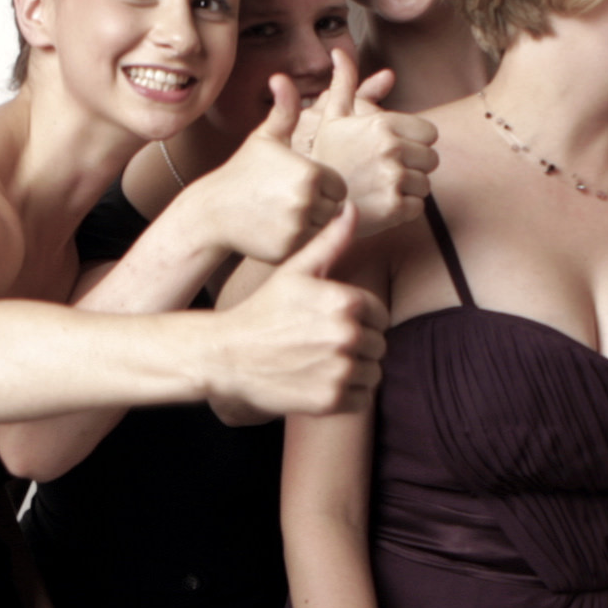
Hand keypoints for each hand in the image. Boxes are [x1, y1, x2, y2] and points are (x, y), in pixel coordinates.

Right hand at [180, 78, 346, 265]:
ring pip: (324, 229)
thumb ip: (284, 109)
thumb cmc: (243, 171)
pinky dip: (300, 241)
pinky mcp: (290, 249)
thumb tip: (281, 77)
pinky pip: (309, 246)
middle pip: (335, 209)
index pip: (338, 186)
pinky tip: (278, 228)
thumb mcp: (265, 139)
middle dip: (320, 206)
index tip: (303, 185)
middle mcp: (308, 201)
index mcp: (310, 172)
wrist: (212, 210)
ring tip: (286, 213)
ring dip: (313, 224)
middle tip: (292, 201)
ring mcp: (299, 227)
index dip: (324, 186)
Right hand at [211, 207, 384, 415]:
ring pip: (373, 373)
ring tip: (322, 364)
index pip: (380, 315)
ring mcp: (340, 369)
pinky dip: (348, 395)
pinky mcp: (332, 400)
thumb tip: (353, 207)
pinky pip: (362, 398)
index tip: (330, 324)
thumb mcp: (295, 271)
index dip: (359, 320)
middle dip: (358, 347)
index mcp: (346, 301)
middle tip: (322, 347)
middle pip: (379, 345)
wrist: (227, 355)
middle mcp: (348, 335)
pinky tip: (321, 382)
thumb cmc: (262, 310)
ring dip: (355, 371)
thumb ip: (330, 241)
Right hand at [287, 51, 433, 234]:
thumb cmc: (326, 157)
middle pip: (431, 159)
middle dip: (413, 166)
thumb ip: (344, 84)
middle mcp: (391, 149)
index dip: (413, 143)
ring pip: (425, 184)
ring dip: (407, 189)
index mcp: (383, 124)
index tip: (391, 150)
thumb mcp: (333, 118)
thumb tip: (339, 51)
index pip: (430, 134)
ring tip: (379, 188)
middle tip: (384, 171)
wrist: (310, 202)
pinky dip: (402, 210)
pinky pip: (417, 207)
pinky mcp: (394, 208)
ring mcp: (393, 179)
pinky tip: (379, 204)